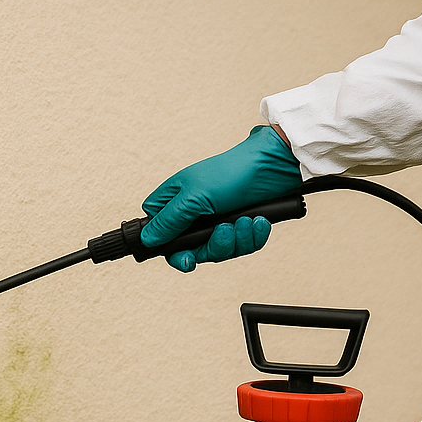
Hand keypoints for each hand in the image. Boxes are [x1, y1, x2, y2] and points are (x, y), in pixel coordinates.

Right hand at [142, 125, 302, 272]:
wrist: (273, 165)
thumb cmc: (231, 172)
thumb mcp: (193, 198)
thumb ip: (167, 222)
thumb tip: (147, 239)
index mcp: (175, 202)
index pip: (160, 234)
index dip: (170, 248)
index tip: (186, 255)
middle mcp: (194, 213)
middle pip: (192, 250)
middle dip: (213, 246)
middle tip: (223, 233)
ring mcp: (217, 220)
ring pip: (218, 251)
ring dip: (235, 240)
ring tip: (244, 221)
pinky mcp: (240, 225)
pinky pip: (241, 246)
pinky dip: (251, 237)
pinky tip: (257, 221)